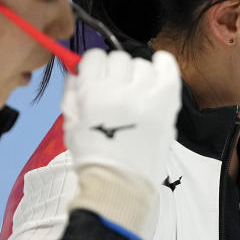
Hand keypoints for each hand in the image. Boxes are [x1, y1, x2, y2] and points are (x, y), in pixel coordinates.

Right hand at [61, 48, 180, 186]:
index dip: (94, 66)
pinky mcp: (167, 102)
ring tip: (136, 93)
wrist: (122, 182)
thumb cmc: (96, 156)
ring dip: (137, 75)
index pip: (94, 57)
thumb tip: (76, 70)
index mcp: (93, 94)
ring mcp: (147, 95)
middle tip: (116, 89)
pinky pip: (168, 68)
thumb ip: (72, 92)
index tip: (96, 76)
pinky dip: (163, 65)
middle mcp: (121, 91)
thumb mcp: (71, 123)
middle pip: (118, 58)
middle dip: (114, 72)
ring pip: (142, 64)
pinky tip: (157, 70)